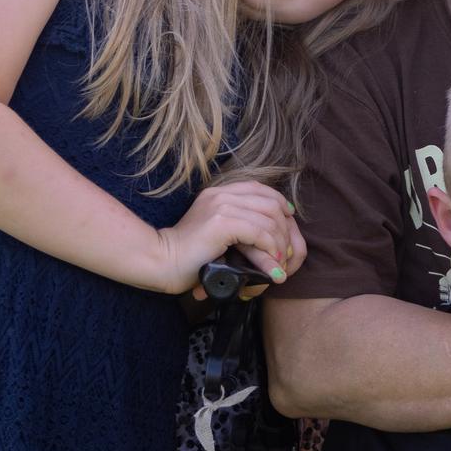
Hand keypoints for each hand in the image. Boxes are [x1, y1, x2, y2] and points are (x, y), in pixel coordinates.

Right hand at [146, 179, 300, 295]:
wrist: (162, 261)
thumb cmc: (188, 254)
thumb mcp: (215, 231)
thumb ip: (236, 224)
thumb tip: (267, 233)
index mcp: (218, 193)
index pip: (259, 188)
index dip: (279, 202)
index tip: (288, 219)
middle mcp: (220, 194)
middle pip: (270, 202)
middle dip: (284, 228)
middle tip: (286, 251)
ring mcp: (220, 206)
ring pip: (268, 219)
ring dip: (279, 243)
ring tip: (279, 262)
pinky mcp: (221, 223)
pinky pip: (259, 232)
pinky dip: (270, 248)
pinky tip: (271, 262)